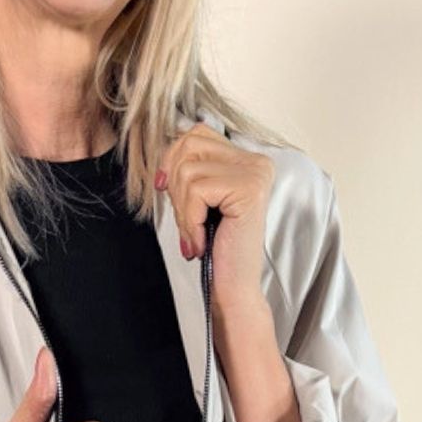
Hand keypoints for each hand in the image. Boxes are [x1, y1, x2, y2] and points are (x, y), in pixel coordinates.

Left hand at [154, 122, 274, 312]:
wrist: (233, 287)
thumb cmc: (214, 246)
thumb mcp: (197, 198)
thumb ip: (188, 166)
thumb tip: (165, 145)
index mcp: (247, 159)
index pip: (196, 134)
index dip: (172, 160)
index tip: (166, 190)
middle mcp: (257, 162)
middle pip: (190, 145)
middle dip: (175, 185)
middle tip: (186, 221)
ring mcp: (256, 173)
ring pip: (189, 170)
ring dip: (182, 209)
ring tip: (195, 234)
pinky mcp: (249, 189)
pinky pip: (197, 190)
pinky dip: (190, 220)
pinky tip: (201, 241)